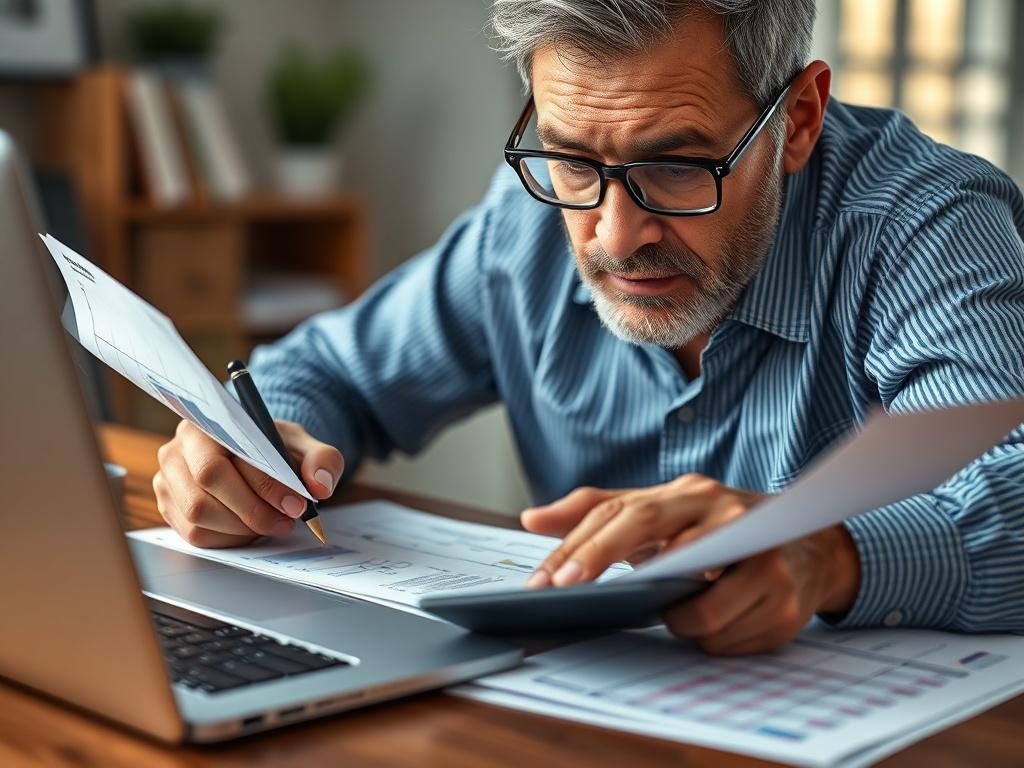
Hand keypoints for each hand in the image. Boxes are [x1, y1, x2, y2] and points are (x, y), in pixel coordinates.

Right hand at [153, 419, 343, 547]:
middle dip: (252, 514)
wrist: (257, 453)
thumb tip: (319, 486)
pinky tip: (250, 527)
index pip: (222, 464)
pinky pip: (194, 535)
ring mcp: (168, 480)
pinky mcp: (169, 506)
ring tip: (271, 522)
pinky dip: (229, 538)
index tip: (296, 505)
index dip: (261, 489)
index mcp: (205, 424)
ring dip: (241, 528)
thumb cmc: (275, 448)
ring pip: (198, 518)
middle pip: (203, 496)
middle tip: (286, 522)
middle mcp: (177, 450)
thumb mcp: (304, 446)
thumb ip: (321, 459)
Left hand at [521, 475, 860, 653]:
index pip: (624, 510)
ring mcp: (758, 552)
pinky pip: (729, 635)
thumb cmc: (717, 533)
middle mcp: (723, 510)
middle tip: (567, 588)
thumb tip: (531, 518)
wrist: (806, 546)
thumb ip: (598, 512)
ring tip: (674, 615)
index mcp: (688, 493)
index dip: (582, 543)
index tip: (547, 578)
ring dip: (675, 621)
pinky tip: (715, 628)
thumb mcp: (661, 516)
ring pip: (695, 604)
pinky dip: (711, 640)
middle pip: (649, 526)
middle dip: (601, 557)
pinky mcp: (784, 595)